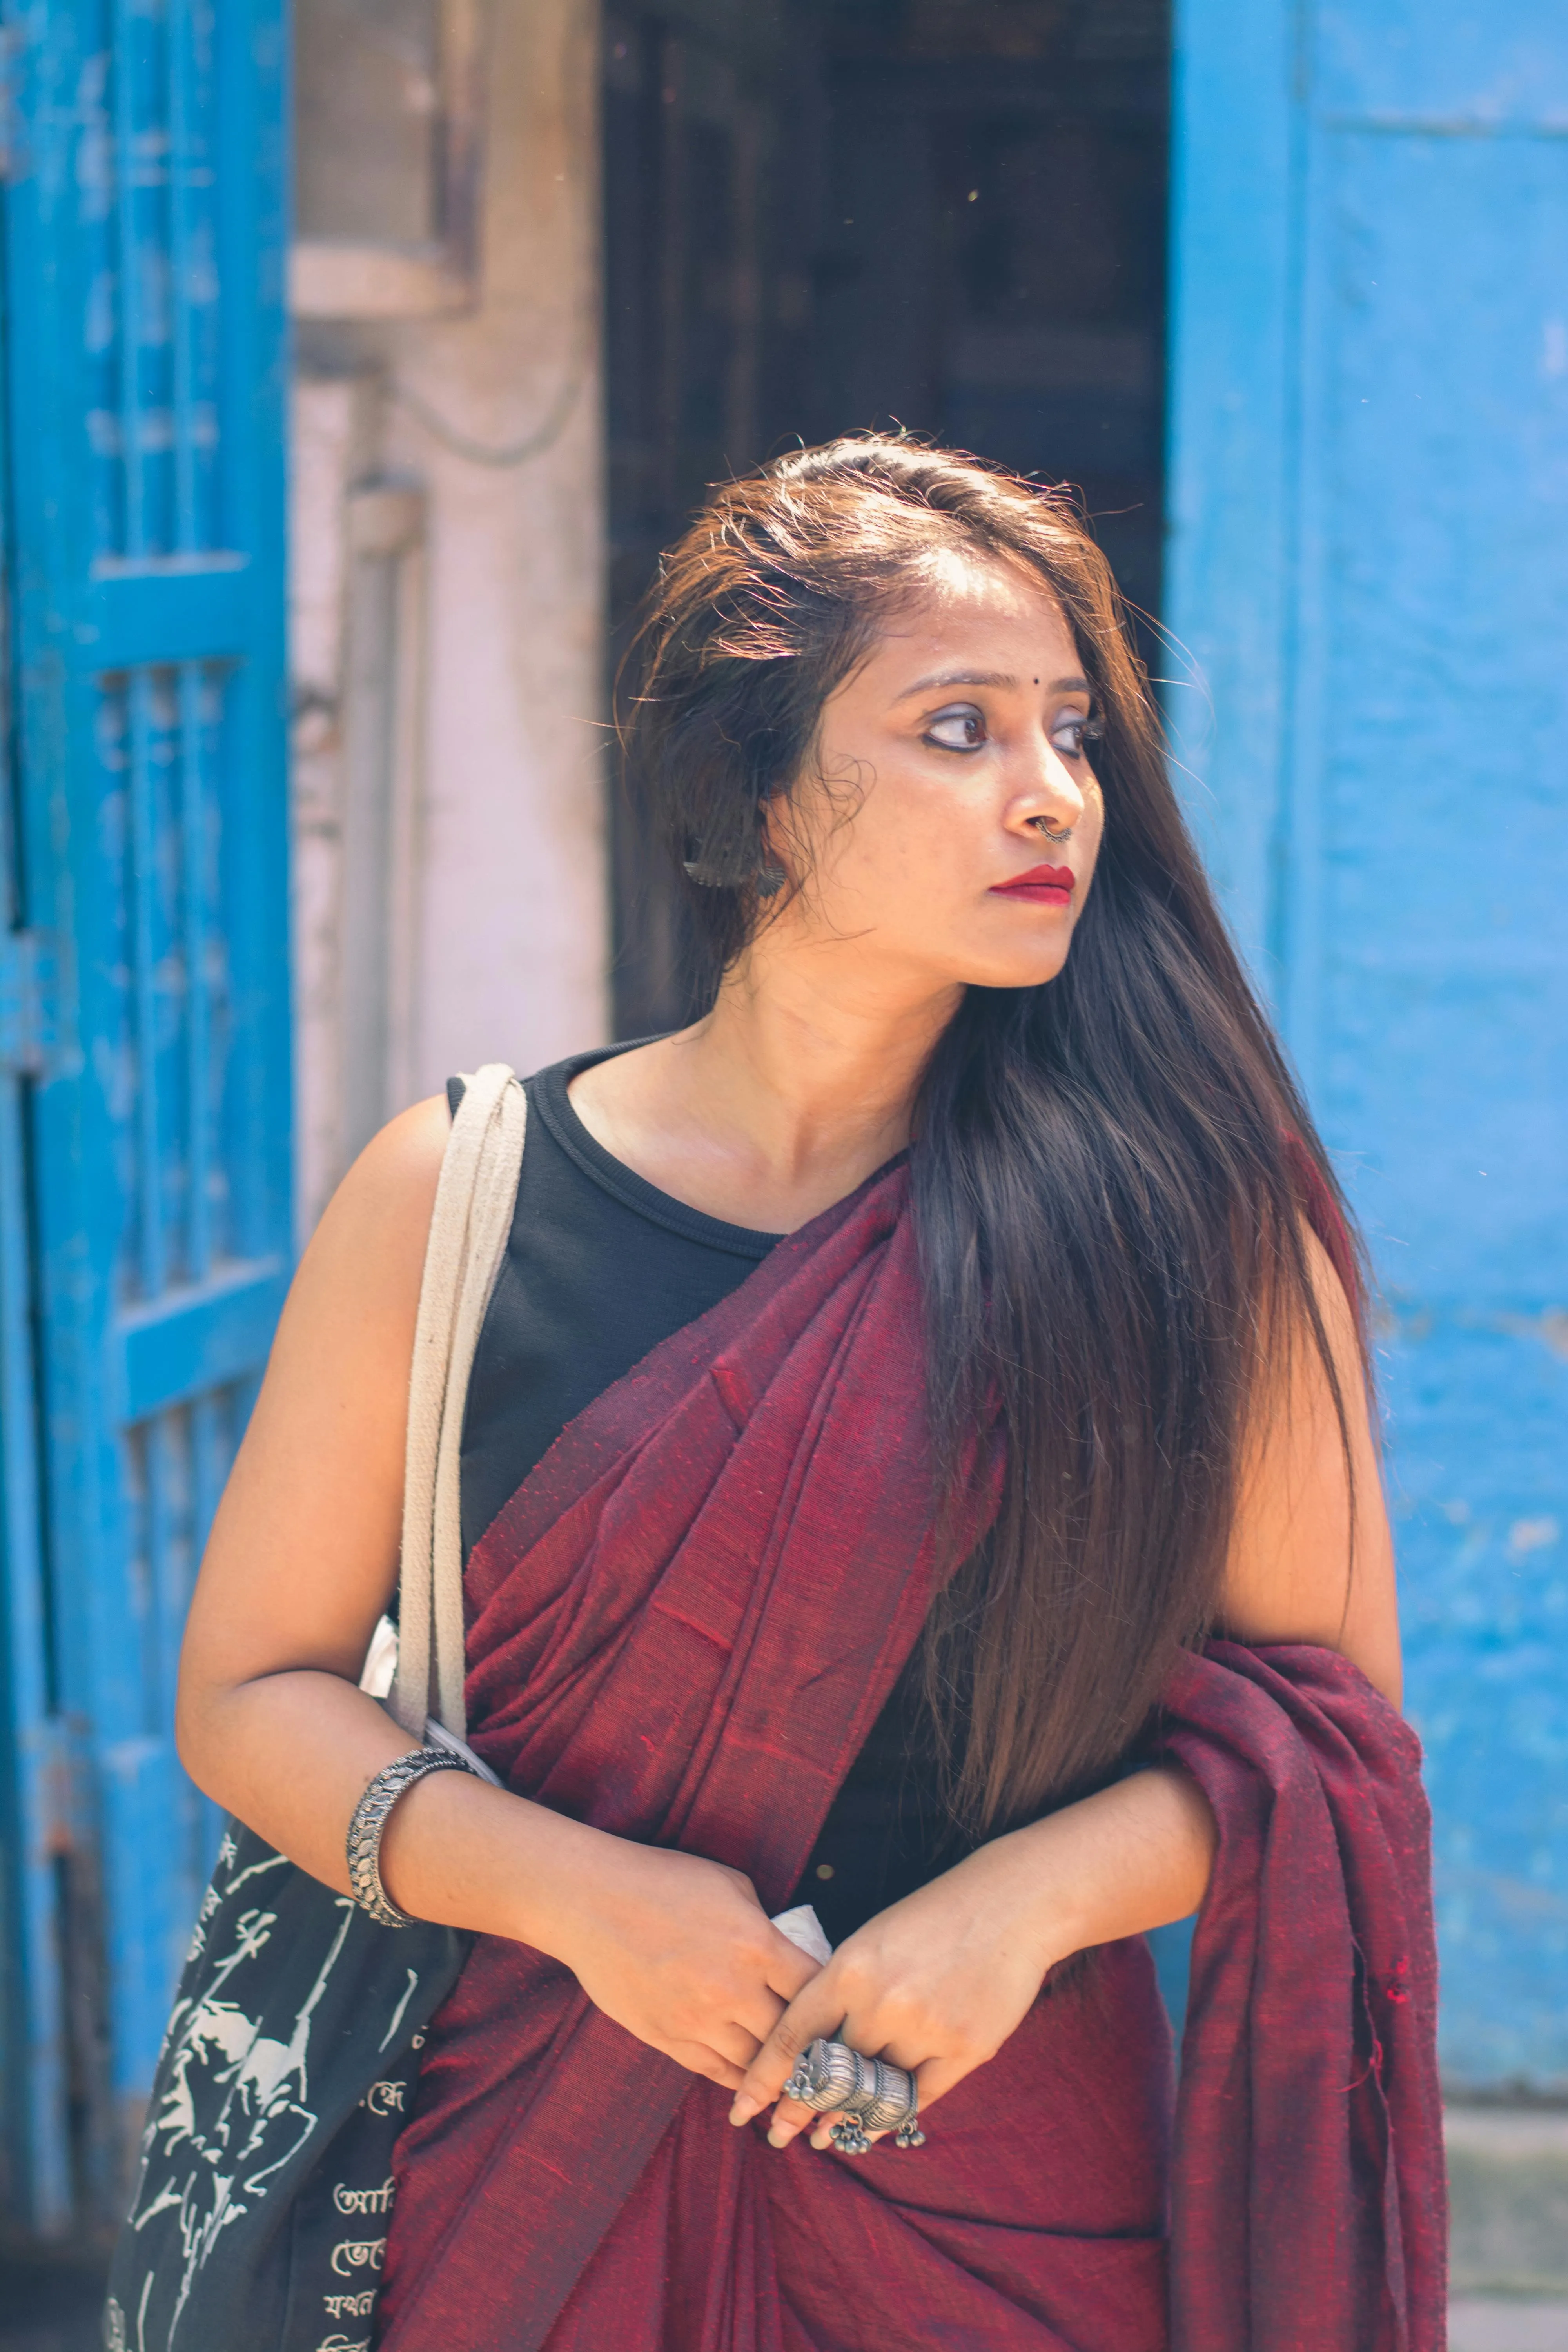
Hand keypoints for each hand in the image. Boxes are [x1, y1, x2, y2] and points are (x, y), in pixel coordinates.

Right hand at [544, 1835, 821, 2090]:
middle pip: (791, 2037)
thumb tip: (786, 1955)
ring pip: (755, 2063)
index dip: (829, 2003)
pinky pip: (716, 2071)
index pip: (815, 1990)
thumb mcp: (730, 1886)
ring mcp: (698, 2018)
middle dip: (809, 2046)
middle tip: (823, 2056)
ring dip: (775, 2070)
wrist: (592, 1900)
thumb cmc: (664, 1881)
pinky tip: (751, 2080)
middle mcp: (734, 1989)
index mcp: (757, 1944)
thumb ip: (764, 1925)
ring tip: (792, 2076)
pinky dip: (738, 2078)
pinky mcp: (667, 2037)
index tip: (834, 2011)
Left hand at [727, 1833, 1061, 2148]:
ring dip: (843, 2120)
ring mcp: (926, 2029)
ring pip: (871, 2092)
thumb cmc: (933, 1917)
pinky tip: (869, 2130)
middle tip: (778, 2134)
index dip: (764, 2078)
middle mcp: (883, 2002)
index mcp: (851, 1968)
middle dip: (799, 2109)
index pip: (794, 2036)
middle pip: (829, 2074)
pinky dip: (888, 2119)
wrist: (1010, 1904)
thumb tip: (808, 2048)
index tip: (742, 2107)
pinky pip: (916, 2099)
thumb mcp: (872, 1940)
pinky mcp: (965, 2049)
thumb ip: (841, 1990)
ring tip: (822, 2137)